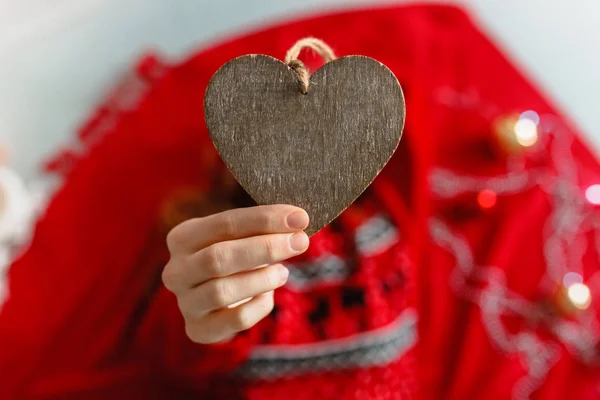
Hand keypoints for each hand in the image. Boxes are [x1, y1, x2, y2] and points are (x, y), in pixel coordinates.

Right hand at [162, 205, 309, 343]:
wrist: (215, 298)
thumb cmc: (233, 256)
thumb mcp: (239, 236)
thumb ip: (261, 227)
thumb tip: (297, 220)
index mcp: (182, 238)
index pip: (224, 224)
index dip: (264, 220)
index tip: (299, 217)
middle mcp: (176, 271)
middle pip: (218, 258)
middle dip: (265, 248)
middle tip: (300, 242)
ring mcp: (185, 303)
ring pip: (222, 291)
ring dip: (261, 279)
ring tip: (284, 272)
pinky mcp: (199, 329)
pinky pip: (235, 320)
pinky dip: (258, 306)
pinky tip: (268, 295)